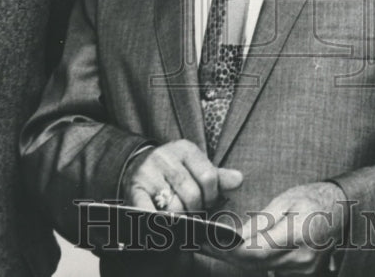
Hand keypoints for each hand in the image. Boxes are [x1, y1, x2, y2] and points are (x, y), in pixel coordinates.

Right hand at [123, 139, 241, 212]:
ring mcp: (148, 173)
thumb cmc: (175, 170)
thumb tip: (239, 180)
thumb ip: (218, 176)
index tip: (208, 202)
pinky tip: (164, 226)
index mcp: (185, 149)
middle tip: (193, 212)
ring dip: (179, 218)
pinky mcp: (134, 189)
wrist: (138, 164)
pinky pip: (149, 212)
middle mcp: (165, 157)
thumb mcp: (196, 166)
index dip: (212, 196)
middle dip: (196, 209)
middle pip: (192, 194)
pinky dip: (159, 223)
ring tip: (179, 217)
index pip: (208, 176)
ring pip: (173, 207)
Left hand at [205, 181, 346, 274]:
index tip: (210, 243)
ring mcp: (304, 268)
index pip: (258, 250)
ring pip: (261, 268)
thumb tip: (239, 237)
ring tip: (214, 247)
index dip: (232, 250)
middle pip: (256, 262)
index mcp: (299, 234)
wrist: (342, 209)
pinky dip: (253, 261)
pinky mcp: (303, 272)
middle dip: (227, 255)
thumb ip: (263, 220)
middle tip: (203, 245)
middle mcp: (302, 257)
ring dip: (237, 259)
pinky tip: (236, 252)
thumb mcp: (287, 200)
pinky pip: (271, 269)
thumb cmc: (314, 198)